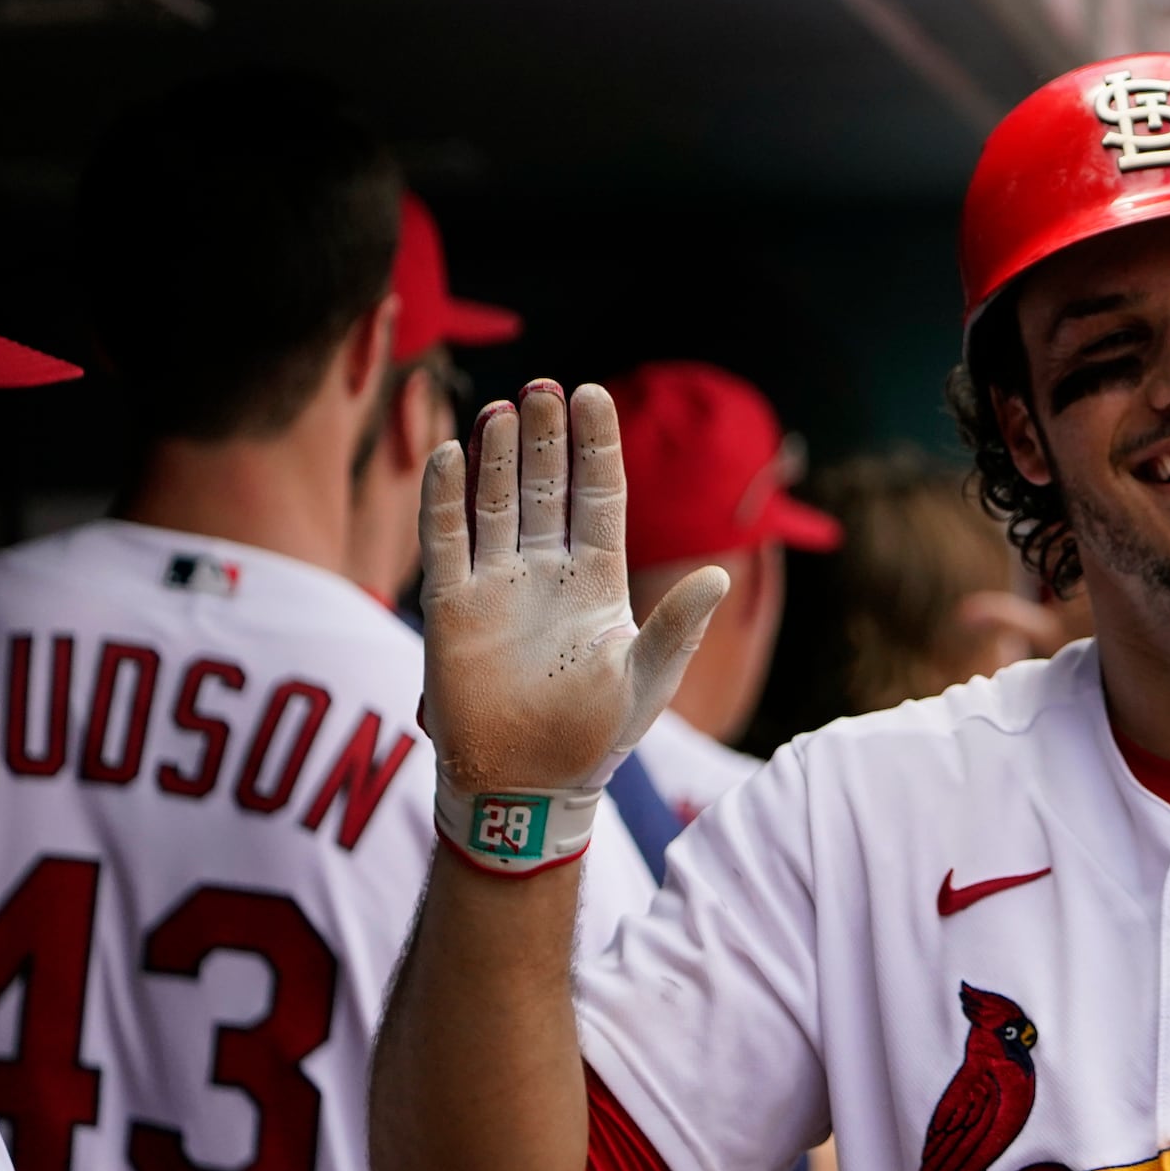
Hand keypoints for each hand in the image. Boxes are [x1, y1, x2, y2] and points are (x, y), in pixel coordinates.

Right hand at [419, 381, 727, 866]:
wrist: (528, 785)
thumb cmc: (595, 735)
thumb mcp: (648, 678)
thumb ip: (679, 625)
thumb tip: (723, 575)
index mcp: (598, 579)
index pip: (598, 495)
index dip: (595, 445)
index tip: (591, 393)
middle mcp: (547, 571)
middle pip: (546, 487)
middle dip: (545, 437)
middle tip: (545, 386)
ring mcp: (498, 585)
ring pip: (496, 503)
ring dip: (497, 456)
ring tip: (505, 406)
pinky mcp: (452, 607)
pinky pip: (446, 540)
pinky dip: (445, 498)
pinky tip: (452, 453)